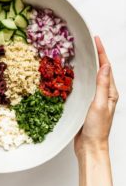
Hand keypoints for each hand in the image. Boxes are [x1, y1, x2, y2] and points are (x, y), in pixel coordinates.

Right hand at [75, 36, 118, 156]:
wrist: (90, 146)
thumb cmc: (96, 128)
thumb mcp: (99, 104)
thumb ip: (102, 85)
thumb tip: (105, 66)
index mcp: (110, 92)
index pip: (106, 67)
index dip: (101, 52)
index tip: (96, 39)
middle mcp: (104, 93)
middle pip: (101, 69)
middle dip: (96, 55)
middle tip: (89, 42)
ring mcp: (96, 98)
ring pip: (93, 76)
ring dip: (89, 64)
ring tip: (83, 53)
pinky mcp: (88, 103)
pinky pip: (86, 85)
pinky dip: (82, 76)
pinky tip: (76, 74)